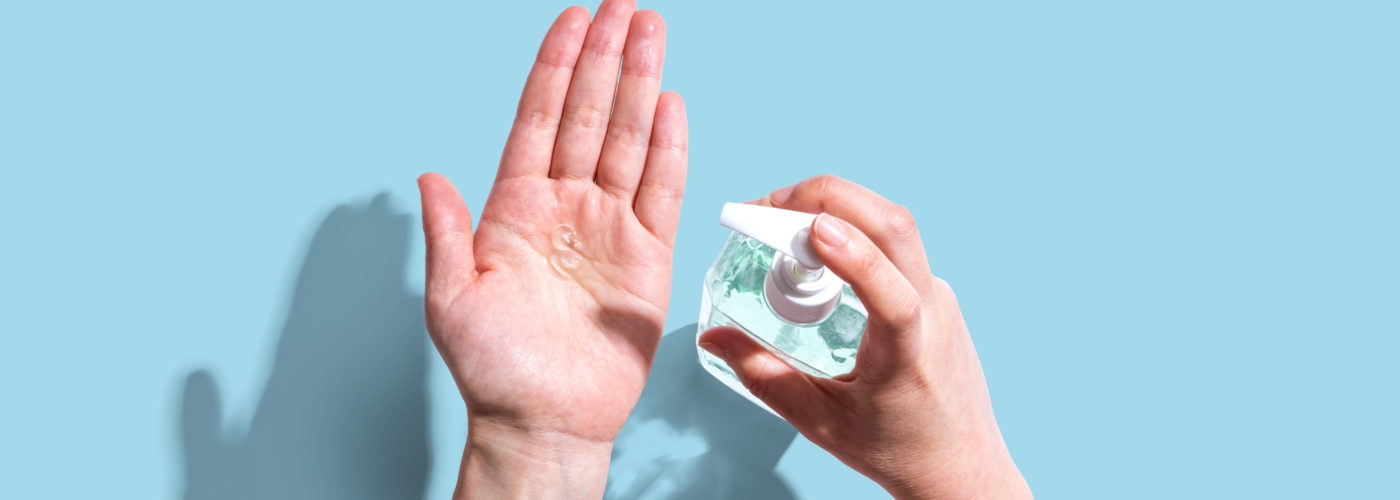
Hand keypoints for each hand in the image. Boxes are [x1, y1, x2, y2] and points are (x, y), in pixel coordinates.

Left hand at [416, 1, 684, 497]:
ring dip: (639, 85)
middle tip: (623, 7)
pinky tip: (670, 106)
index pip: (538, 119)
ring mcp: (610, 229)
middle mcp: (566, 208)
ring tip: (650, 33)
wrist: (545, 421)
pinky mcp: (649, 257)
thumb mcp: (453, 300)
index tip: (572, 21)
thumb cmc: (496, 370)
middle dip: (605, 58)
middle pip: (588, 115)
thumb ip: (448, 233)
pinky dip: (668, 148)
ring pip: (627, 140)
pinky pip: (662, 190)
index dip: (555, 68)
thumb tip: (429, 177)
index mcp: (516, 209)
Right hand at [698, 175, 1030, 499]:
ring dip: (839, 205)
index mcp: (907, 349)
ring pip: (896, 225)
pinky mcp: (934, 291)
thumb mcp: (820, 422)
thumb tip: (714, 337)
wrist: (961, 464)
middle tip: (768, 205)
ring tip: (783, 221)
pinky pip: (895, 243)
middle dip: (828, 197)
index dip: (854, 254)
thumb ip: (764, 377)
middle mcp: (933, 311)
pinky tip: (817, 247)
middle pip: (894, 226)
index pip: (890, 289)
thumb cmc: (897, 449)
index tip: (812, 229)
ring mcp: (938, 295)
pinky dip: (852, 228)